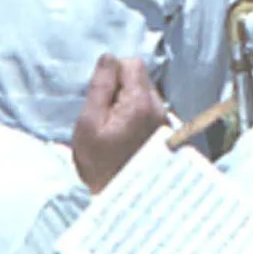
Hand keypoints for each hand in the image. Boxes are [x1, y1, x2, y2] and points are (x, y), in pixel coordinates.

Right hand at [73, 56, 168, 191]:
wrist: (121, 194)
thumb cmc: (99, 163)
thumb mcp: (89, 124)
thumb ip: (100, 88)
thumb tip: (108, 58)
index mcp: (140, 103)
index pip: (132, 64)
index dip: (112, 73)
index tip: (100, 95)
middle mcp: (159, 107)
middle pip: (139, 78)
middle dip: (119, 89)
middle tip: (104, 115)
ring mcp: (163, 119)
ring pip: (142, 94)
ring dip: (125, 103)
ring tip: (112, 128)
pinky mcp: (163, 129)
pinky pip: (147, 109)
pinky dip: (133, 115)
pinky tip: (122, 135)